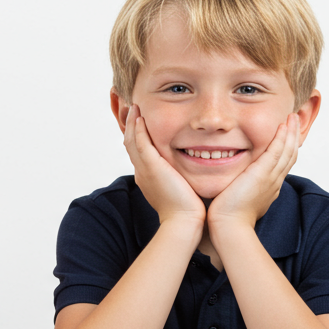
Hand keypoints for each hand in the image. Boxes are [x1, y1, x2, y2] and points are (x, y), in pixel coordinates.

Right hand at [124, 105, 204, 226]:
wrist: (184, 222)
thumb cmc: (189, 211)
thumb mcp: (184, 189)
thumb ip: (185, 176)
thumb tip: (198, 168)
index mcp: (149, 177)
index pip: (139, 151)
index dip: (136, 135)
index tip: (140, 121)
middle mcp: (142, 172)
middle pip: (129, 143)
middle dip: (129, 125)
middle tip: (130, 108)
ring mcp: (145, 169)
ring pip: (131, 140)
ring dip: (131, 122)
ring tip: (133, 106)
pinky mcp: (151, 167)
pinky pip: (139, 143)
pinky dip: (137, 129)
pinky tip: (139, 116)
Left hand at [208, 113, 298, 231]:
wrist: (228, 226)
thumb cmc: (226, 218)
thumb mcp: (236, 198)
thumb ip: (237, 188)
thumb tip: (231, 184)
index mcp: (269, 188)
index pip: (282, 164)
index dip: (286, 149)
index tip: (286, 135)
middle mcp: (274, 182)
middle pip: (290, 156)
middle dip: (293, 137)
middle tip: (294, 121)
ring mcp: (271, 178)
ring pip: (287, 151)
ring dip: (291, 133)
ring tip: (292, 118)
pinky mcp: (263, 174)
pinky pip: (278, 151)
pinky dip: (282, 137)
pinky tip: (283, 125)